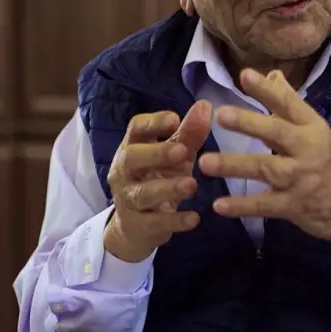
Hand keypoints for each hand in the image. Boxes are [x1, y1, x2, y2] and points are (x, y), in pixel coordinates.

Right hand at [105, 100, 212, 261]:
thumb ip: (188, 133)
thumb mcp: (175, 156)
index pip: (136, 129)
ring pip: (143, 193)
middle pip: (132, 158)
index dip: (153, 123)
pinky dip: (175, 220)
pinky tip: (194, 219)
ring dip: (168, 188)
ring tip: (192, 185)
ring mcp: (127, 198)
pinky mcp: (137, 225)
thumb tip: (206, 105)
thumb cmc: (157, 178)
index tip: (174, 119)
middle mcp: (124, 170)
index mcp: (133, 146)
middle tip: (182, 152)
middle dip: (156, 154)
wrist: (135, 226)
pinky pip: (154, 222)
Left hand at [198, 69, 330, 272]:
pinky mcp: (296, 207)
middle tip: (221, 115)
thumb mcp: (318, 132)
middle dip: (248, 123)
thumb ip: (291, 106)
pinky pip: (265, 205)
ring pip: (265, 169)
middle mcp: (309, 150)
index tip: (244, 75)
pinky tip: (219, 206)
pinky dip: (242, 206)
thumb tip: (273, 74)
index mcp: (314, 129)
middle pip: (276, 133)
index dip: (267, 90)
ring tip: (206, 163)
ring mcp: (302, 179)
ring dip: (234, 166)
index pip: (290, 104)